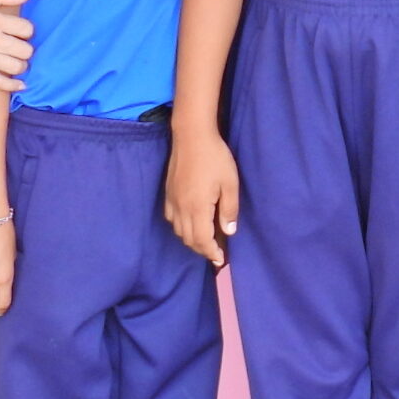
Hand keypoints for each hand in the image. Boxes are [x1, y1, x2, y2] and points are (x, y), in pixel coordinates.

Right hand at [0, 0, 32, 90]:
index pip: (27, 29)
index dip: (27, 30)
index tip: (20, 31)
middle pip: (26, 50)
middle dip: (26, 48)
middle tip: (19, 46)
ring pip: (17, 67)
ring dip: (21, 64)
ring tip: (15, 59)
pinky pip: (0, 83)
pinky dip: (13, 85)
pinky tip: (21, 84)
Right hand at [164, 128, 239, 263]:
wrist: (191, 137)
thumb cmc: (215, 158)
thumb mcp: (230, 183)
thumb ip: (229, 210)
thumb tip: (228, 232)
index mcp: (198, 208)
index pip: (202, 240)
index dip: (211, 253)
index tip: (220, 261)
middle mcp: (181, 209)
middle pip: (189, 239)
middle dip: (202, 250)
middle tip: (216, 253)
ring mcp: (172, 201)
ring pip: (179, 231)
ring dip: (191, 240)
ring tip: (206, 240)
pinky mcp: (168, 193)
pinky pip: (172, 219)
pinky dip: (181, 228)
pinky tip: (190, 223)